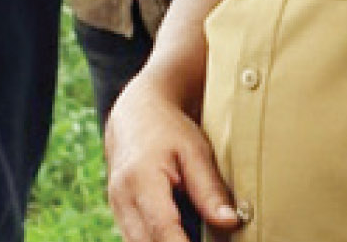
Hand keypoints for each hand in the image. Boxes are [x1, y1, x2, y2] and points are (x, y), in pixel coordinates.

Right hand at [102, 87, 244, 241]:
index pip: (162, 227)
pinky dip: (158, 241)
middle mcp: (122, 198)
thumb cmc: (168, 130)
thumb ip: (210, 190)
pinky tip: (182, 236)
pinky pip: (136, 240)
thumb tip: (230, 222)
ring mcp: (117, 209)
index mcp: (141, 179)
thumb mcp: (195, 152)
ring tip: (197, 236)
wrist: (135, 116)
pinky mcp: (120, 215)